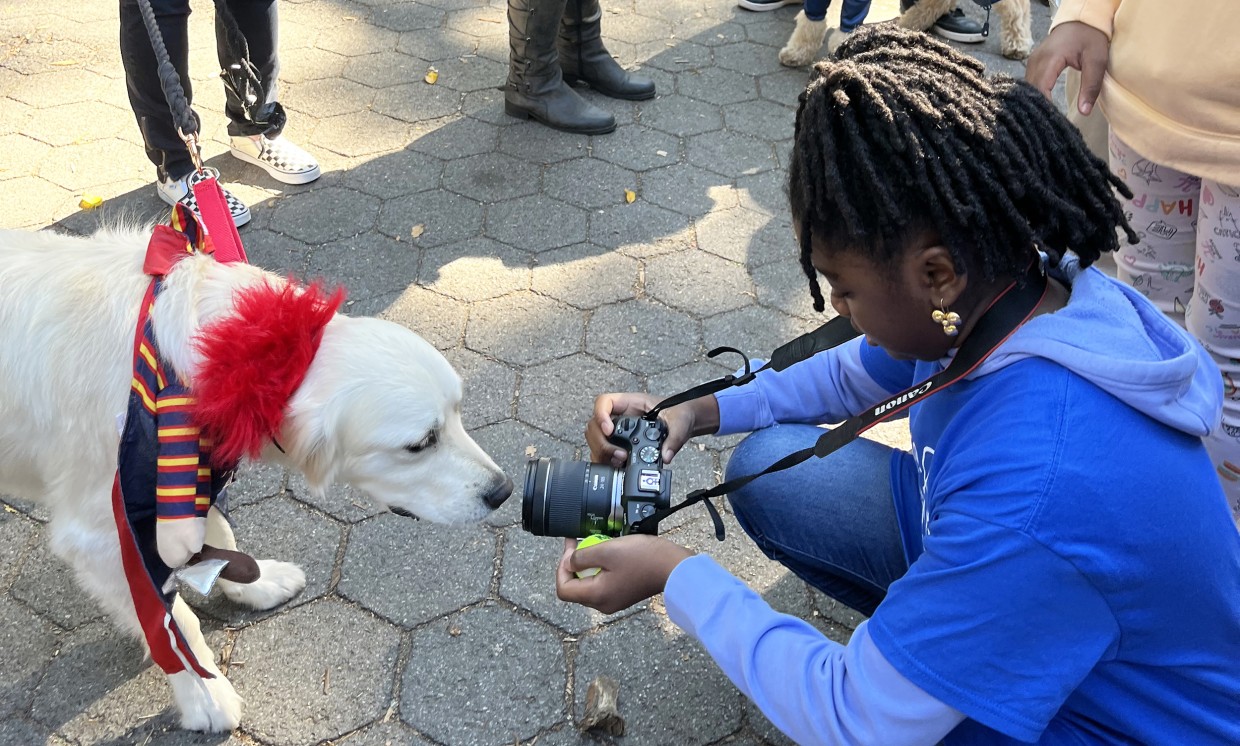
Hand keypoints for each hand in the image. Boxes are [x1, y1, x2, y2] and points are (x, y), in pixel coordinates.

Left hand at [555, 535, 693, 614]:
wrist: (673, 567)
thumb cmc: (643, 558)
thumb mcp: (607, 551)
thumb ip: (582, 557)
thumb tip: (569, 562)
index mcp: (596, 596)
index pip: (563, 589)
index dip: (560, 567)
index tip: (570, 549)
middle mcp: (603, 603)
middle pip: (575, 587)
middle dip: (572, 564)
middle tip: (578, 542)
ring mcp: (614, 600)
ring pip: (589, 583)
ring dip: (587, 564)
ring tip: (593, 544)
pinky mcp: (623, 594)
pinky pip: (603, 582)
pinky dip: (600, 568)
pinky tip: (608, 552)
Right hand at [587, 392, 718, 466]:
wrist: (682, 424)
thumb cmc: (679, 416)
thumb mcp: (680, 423)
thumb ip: (674, 438)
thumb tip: (665, 456)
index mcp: (630, 403)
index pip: (604, 402)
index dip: (600, 414)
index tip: (609, 429)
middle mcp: (619, 415)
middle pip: (594, 424)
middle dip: (601, 442)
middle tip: (619, 455)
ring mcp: (616, 430)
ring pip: (595, 439)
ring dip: (602, 453)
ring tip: (620, 462)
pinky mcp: (618, 444)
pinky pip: (602, 451)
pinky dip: (604, 461)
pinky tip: (616, 467)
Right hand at [1025, 21, 1109, 115]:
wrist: (1082, 20)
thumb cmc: (1090, 38)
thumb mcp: (1097, 61)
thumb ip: (1091, 86)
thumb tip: (1084, 111)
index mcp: (1049, 59)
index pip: (1040, 90)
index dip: (1045, 108)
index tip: (1053, 124)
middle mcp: (1035, 61)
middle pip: (1030, 92)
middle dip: (1038, 109)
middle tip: (1048, 127)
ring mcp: (1032, 62)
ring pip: (1028, 90)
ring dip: (1035, 104)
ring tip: (1045, 120)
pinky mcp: (1033, 64)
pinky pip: (1029, 84)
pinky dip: (1035, 96)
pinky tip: (1042, 107)